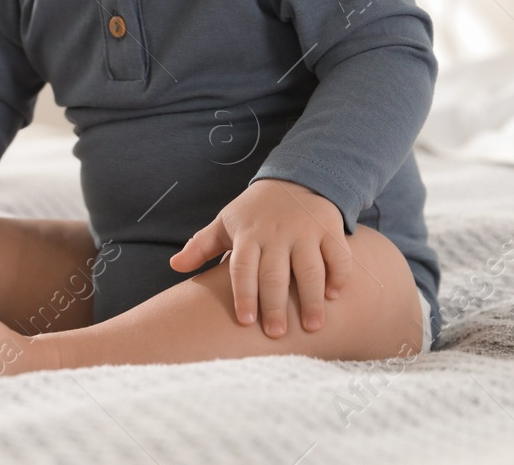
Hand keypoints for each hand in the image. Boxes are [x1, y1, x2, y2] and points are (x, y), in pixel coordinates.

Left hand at [169, 179, 352, 337]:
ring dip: (311, 299)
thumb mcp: (226, 222)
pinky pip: (338, 255)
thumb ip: (201, 246)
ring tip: (313, 327)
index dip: (244, 294)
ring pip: (309, 268)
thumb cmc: (255, 212)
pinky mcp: (330, 227)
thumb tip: (175, 266)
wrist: (296, 178)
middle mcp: (276, 233)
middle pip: (275, 274)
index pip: (242, 267)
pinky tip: (334, 296)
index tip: (246, 321)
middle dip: (275, 306)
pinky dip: (338, 275)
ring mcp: (305, 230)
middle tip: (277, 335)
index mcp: (248, 234)